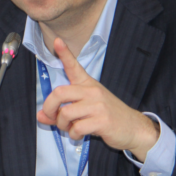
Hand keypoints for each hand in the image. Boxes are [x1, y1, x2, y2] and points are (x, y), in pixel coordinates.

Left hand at [36, 38, 159, 160]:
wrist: (134, 128)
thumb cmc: (108, 116)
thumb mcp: (86, 108)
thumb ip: (62, 111)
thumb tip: (41, 116)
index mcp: (88, 85)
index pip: (74, 66)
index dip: (64, 53)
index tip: (57, 41)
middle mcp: (92, 91)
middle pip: (60, 93)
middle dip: (49, 107)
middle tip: (51, 117)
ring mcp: (98, 105)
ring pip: (66, 113)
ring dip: (62, 125)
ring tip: (69, 128)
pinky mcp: (102, 120)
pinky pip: (77, 128)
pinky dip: (73, 135)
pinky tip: (79, 135)